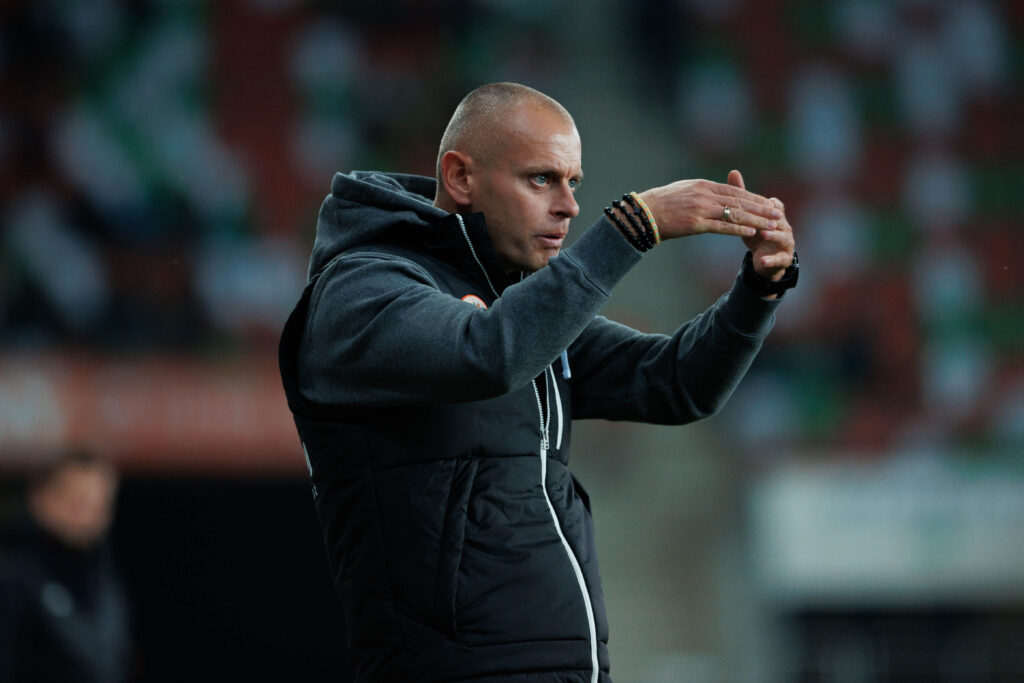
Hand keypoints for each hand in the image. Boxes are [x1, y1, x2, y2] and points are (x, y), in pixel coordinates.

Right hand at [637, 174, 780, 240]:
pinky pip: (723, 227)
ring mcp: (701, 208)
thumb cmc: (660, 204)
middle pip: (740, 201)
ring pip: (735, 213)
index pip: (735, 191)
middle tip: (777, 213)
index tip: (768, 202)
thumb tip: (714, 193)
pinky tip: (752, 233)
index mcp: (703, 185)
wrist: (644, 214)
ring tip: (771, 225)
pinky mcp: (696, 223)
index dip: (754, 197)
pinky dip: (739, 229)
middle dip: (761, 208)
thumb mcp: (684, 191)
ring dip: (756, 220)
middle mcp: (705, 194)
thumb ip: (702, 192)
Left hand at [728, 170, 794, 278]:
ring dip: (772, 235)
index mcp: (776, 215)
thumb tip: (733, 172)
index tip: (755, 201)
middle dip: (770, 217)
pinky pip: (779, 259)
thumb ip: (742, 195)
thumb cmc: (756, 233)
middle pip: (778, 219)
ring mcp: (786, 242)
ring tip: (762, 234)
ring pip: (782, 236)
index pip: (774, 204)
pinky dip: (771, 260)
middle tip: (759, 216)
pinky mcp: (784, 259)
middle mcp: (784, 226)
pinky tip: (762, 261)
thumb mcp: (747, 215)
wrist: (765, 260)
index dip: (765, 203)